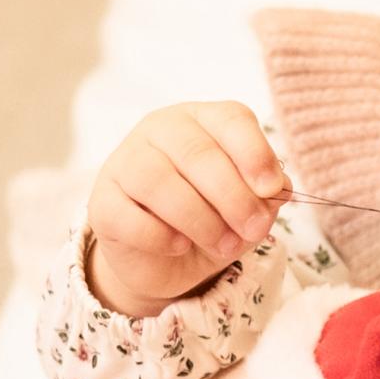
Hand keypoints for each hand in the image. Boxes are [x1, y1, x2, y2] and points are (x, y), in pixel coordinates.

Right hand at [88, 101, 288, 317]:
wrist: (164, 260)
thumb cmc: (212, 217)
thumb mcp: (248, 205)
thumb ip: (264, 193)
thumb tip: (277, 190)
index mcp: (202, 119)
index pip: (231, 118)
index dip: (255, 154)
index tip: (272, 190)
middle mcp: (159, 129)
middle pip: (198, 152)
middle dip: (233, 196)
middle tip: (254, 229)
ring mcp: (124, 162)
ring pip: (160, 181)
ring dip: (201, 219)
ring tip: (222, 244)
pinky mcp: (102, 203)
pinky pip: (130, 217)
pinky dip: (161, 236)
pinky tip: (179, 245)